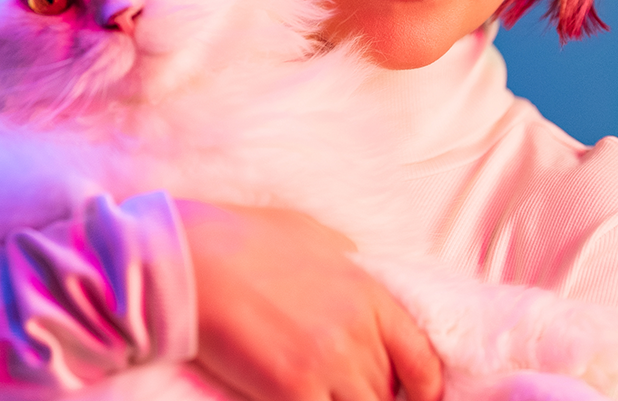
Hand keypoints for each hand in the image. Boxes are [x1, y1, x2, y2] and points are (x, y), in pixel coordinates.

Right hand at [175, 200, 443, 400]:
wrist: (190, 260)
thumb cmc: (241, 240)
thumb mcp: (310, 234)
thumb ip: (343, 257)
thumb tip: (354, 264)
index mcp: (368, 295)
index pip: (423, 360)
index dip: (426, 390)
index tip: (417, 399)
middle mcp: (357, 334)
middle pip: (389, 392)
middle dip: (374, 397)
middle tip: (345, 388)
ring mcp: (328, 365)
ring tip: (319, 393)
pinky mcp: (292, 390)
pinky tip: (295, 399)